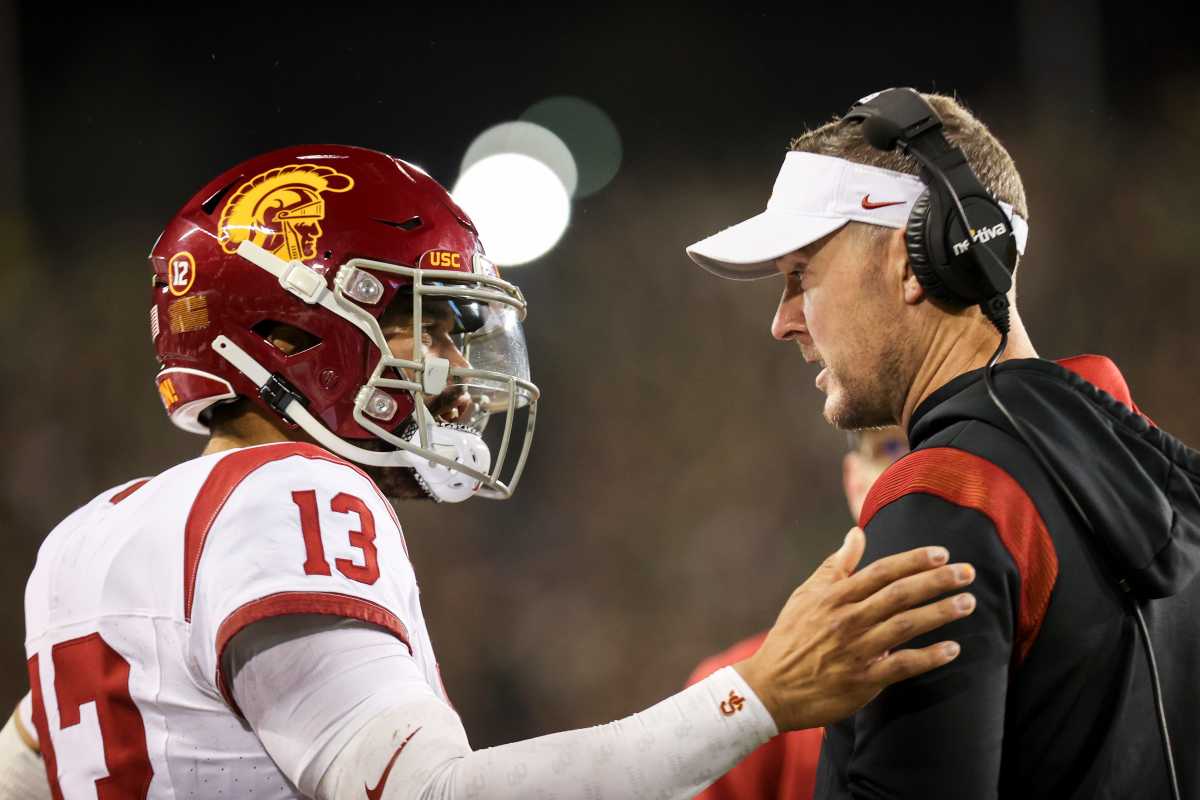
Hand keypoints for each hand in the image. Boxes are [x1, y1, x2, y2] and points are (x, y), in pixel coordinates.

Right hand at [734, 527, 974, 731]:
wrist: (770, 688)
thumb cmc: (791, 637)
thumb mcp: (806, 595)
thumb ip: (836, 565)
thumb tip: (857, 533)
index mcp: (834, 596)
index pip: (881, 571)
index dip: (913, 560)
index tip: (941, 553)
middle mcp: (847, 620)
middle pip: (899, 594)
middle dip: (936, 581)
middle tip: (967, 572)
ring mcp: (856, 650)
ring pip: (906, 625)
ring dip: (940, 612)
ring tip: (967, 602)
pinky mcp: (863, 681)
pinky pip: (902, 666)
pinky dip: (929, 657)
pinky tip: (952, 649)